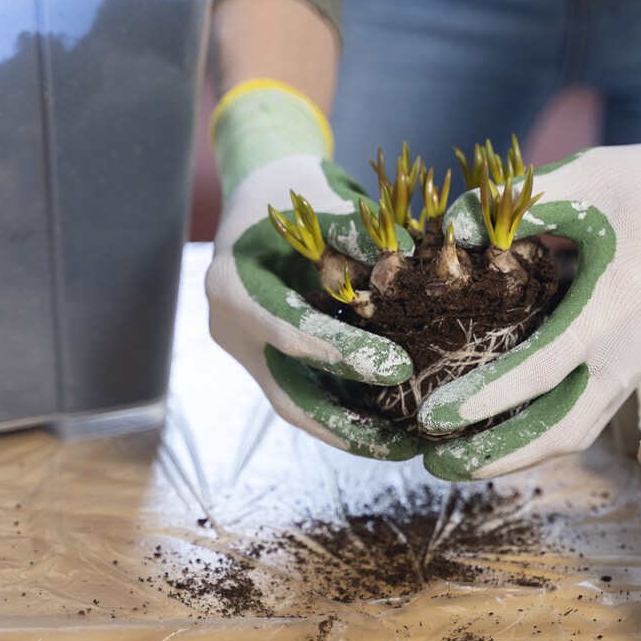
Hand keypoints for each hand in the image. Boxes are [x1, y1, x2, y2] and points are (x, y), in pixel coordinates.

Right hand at [206, 80, 419, 459]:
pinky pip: (309, 392)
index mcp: (233, 285)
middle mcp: (232, 328)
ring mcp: (248, 350)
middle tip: (405, 445)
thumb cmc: (294, 193)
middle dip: (346, 425)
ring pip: (298, 403)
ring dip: (351, 430)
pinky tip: (393, 423)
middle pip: (288, 393)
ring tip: (408, 447)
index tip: (398, 368)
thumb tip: (404, 256)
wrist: (261, 197)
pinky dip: (348, 409)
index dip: (341, 353)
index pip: (288, 331)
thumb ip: (353, 233)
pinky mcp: (269, 360)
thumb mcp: (320, 201)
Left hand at [419, 77, 640, 479]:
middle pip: (562, 429)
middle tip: (437, 462)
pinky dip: (543, 433)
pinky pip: (587, 414)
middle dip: (497, 454)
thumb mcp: (586, 176)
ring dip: (519, 453)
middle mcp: (629, 351)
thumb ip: (520, 202)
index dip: (487, 396)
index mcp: (615, 307)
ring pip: (577, 431)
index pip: (543, 368)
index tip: (436, 414)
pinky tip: (501, 432)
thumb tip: (454, 230)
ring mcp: (636, 365)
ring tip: (461, 461)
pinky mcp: (635, 366)